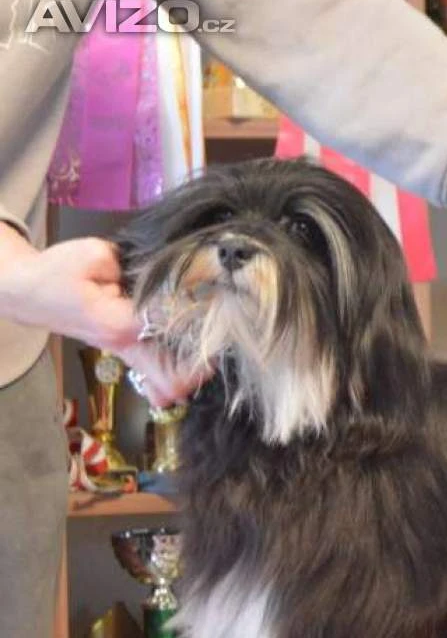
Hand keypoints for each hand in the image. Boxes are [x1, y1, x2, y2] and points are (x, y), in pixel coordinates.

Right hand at [0, 226, 202, 405]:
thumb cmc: (58, 271)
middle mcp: (126, 346)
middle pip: (173, 378)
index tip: (221, 304)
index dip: (198, 316)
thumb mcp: (95, 256)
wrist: (30, 293)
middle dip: (200, 366)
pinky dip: (179, 366)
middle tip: (225, 344)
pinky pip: (159, 370)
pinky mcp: (127, 350)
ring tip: (218, 347)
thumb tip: (174, 271)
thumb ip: (135, 266)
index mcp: (120, 324)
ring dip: (192, 370)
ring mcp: (126, 353)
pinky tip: (200, 351)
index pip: (172, 329)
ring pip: (166, 381)